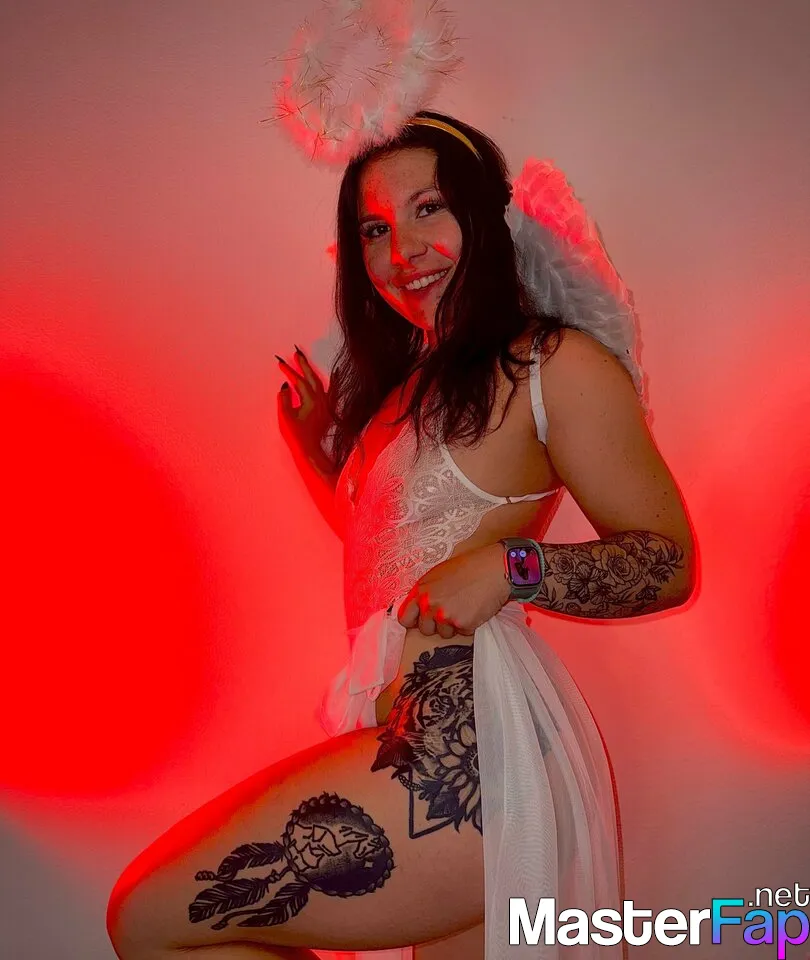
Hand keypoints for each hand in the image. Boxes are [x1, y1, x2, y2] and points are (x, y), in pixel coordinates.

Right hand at [276, 346, 332, 469]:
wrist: (311, 449)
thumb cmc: (297, 435)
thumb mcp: (286, 417)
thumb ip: (284, 399)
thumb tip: (285, 386)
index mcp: (310, 400)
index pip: (298, 381)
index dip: (289, 372)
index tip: (281, 363)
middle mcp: (321, 400)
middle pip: (311, 377)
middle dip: (303, 364)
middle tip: (296, 352)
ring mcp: (326, 404)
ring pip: (320, 382)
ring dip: (312, 371)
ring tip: (306, 361)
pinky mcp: (328, 409)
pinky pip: (332, 391)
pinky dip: (334, 380)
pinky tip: (337, 372)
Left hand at [397, 543, 511, 638]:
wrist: (494, 569)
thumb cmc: (469, 567)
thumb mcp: (439, 574)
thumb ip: (426, 592)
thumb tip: (419, 608)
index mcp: (421, 590)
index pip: (404, 618)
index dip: (414, 620)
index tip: (422, 620)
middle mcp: (429, 604)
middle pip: (425, 630)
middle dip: (436, 624)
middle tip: (451, 609)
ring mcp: (445, 616)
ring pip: (444, 634)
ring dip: (454, 625)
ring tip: (465, 605)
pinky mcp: (463, 624)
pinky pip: (463, 632)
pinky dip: (469, 624)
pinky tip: (475, 608)